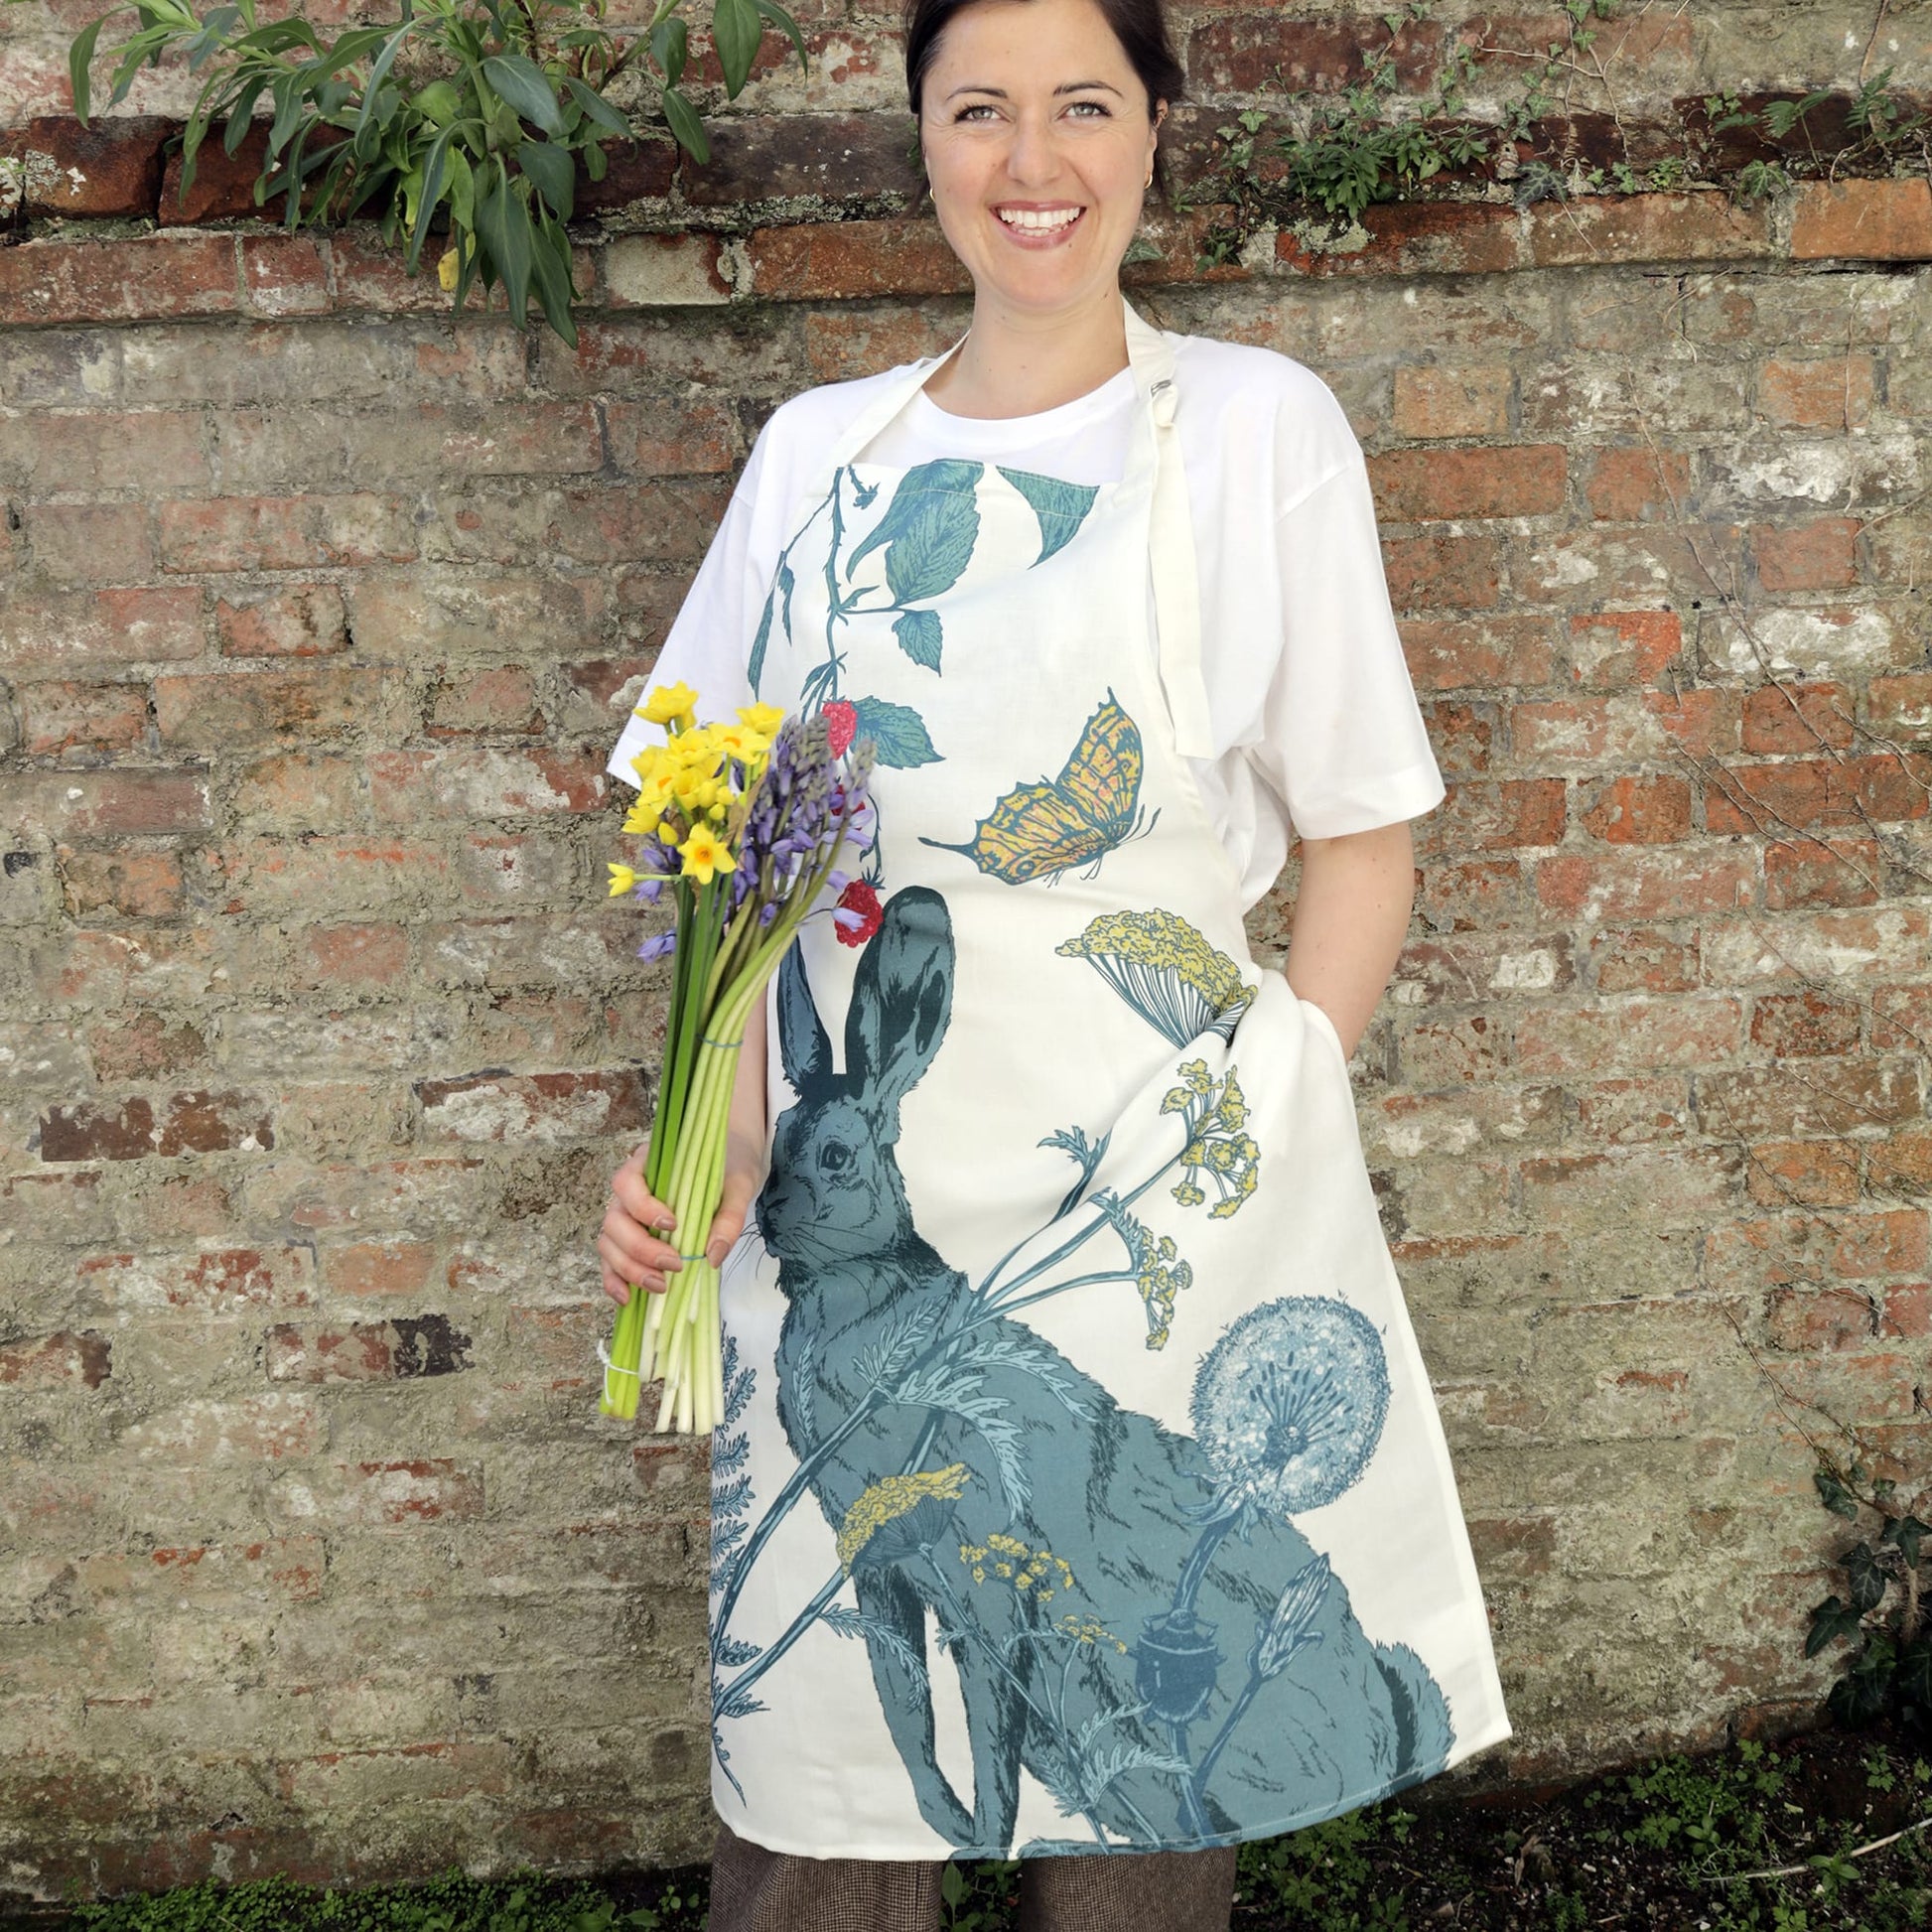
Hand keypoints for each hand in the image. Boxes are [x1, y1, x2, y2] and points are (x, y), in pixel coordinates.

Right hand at [599, 1134, 763, 1305]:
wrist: (734, 1159)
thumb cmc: (730, 1164)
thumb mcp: (739, 1184)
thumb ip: (728, 1216)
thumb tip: (712, 1256)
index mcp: (648, 1163)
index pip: (627, 1184)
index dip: (643, 1207)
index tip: (673, 1225)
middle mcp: (629, 1189)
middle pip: (614, 1220)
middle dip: (640, 1249)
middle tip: (673, 1265)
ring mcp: (626, 1214)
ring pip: (609, 1243)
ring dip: (629, 1269)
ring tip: (660, 1286)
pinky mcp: (631, 1237)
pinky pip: (611, 1259)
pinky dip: (615, 1280)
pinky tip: (628, 1298)